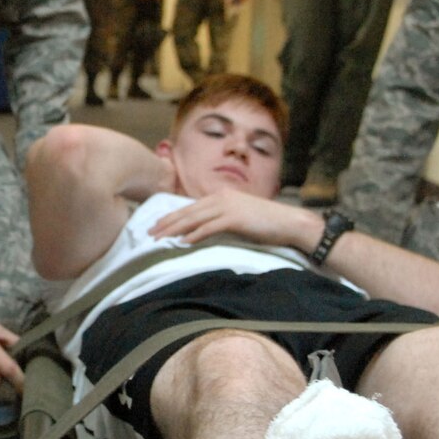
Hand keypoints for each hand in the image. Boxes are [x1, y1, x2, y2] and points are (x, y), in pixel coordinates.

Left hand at [146, 189, 312, 250]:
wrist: (289, 223)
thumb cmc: (266, 223)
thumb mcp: (239, 218)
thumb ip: (221, 220)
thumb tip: (202, 231)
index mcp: (222, 196)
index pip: (191, 207)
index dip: (172, 216)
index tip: (157, 225)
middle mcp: (222, 198)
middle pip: (188, 212)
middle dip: (167, 222)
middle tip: (149, 232)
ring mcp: (228, 207)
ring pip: (194, 219)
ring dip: (175, 229)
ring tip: (159, 238)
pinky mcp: (235, 219)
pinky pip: (210, 227)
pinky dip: (195, 235)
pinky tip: (183, 242)